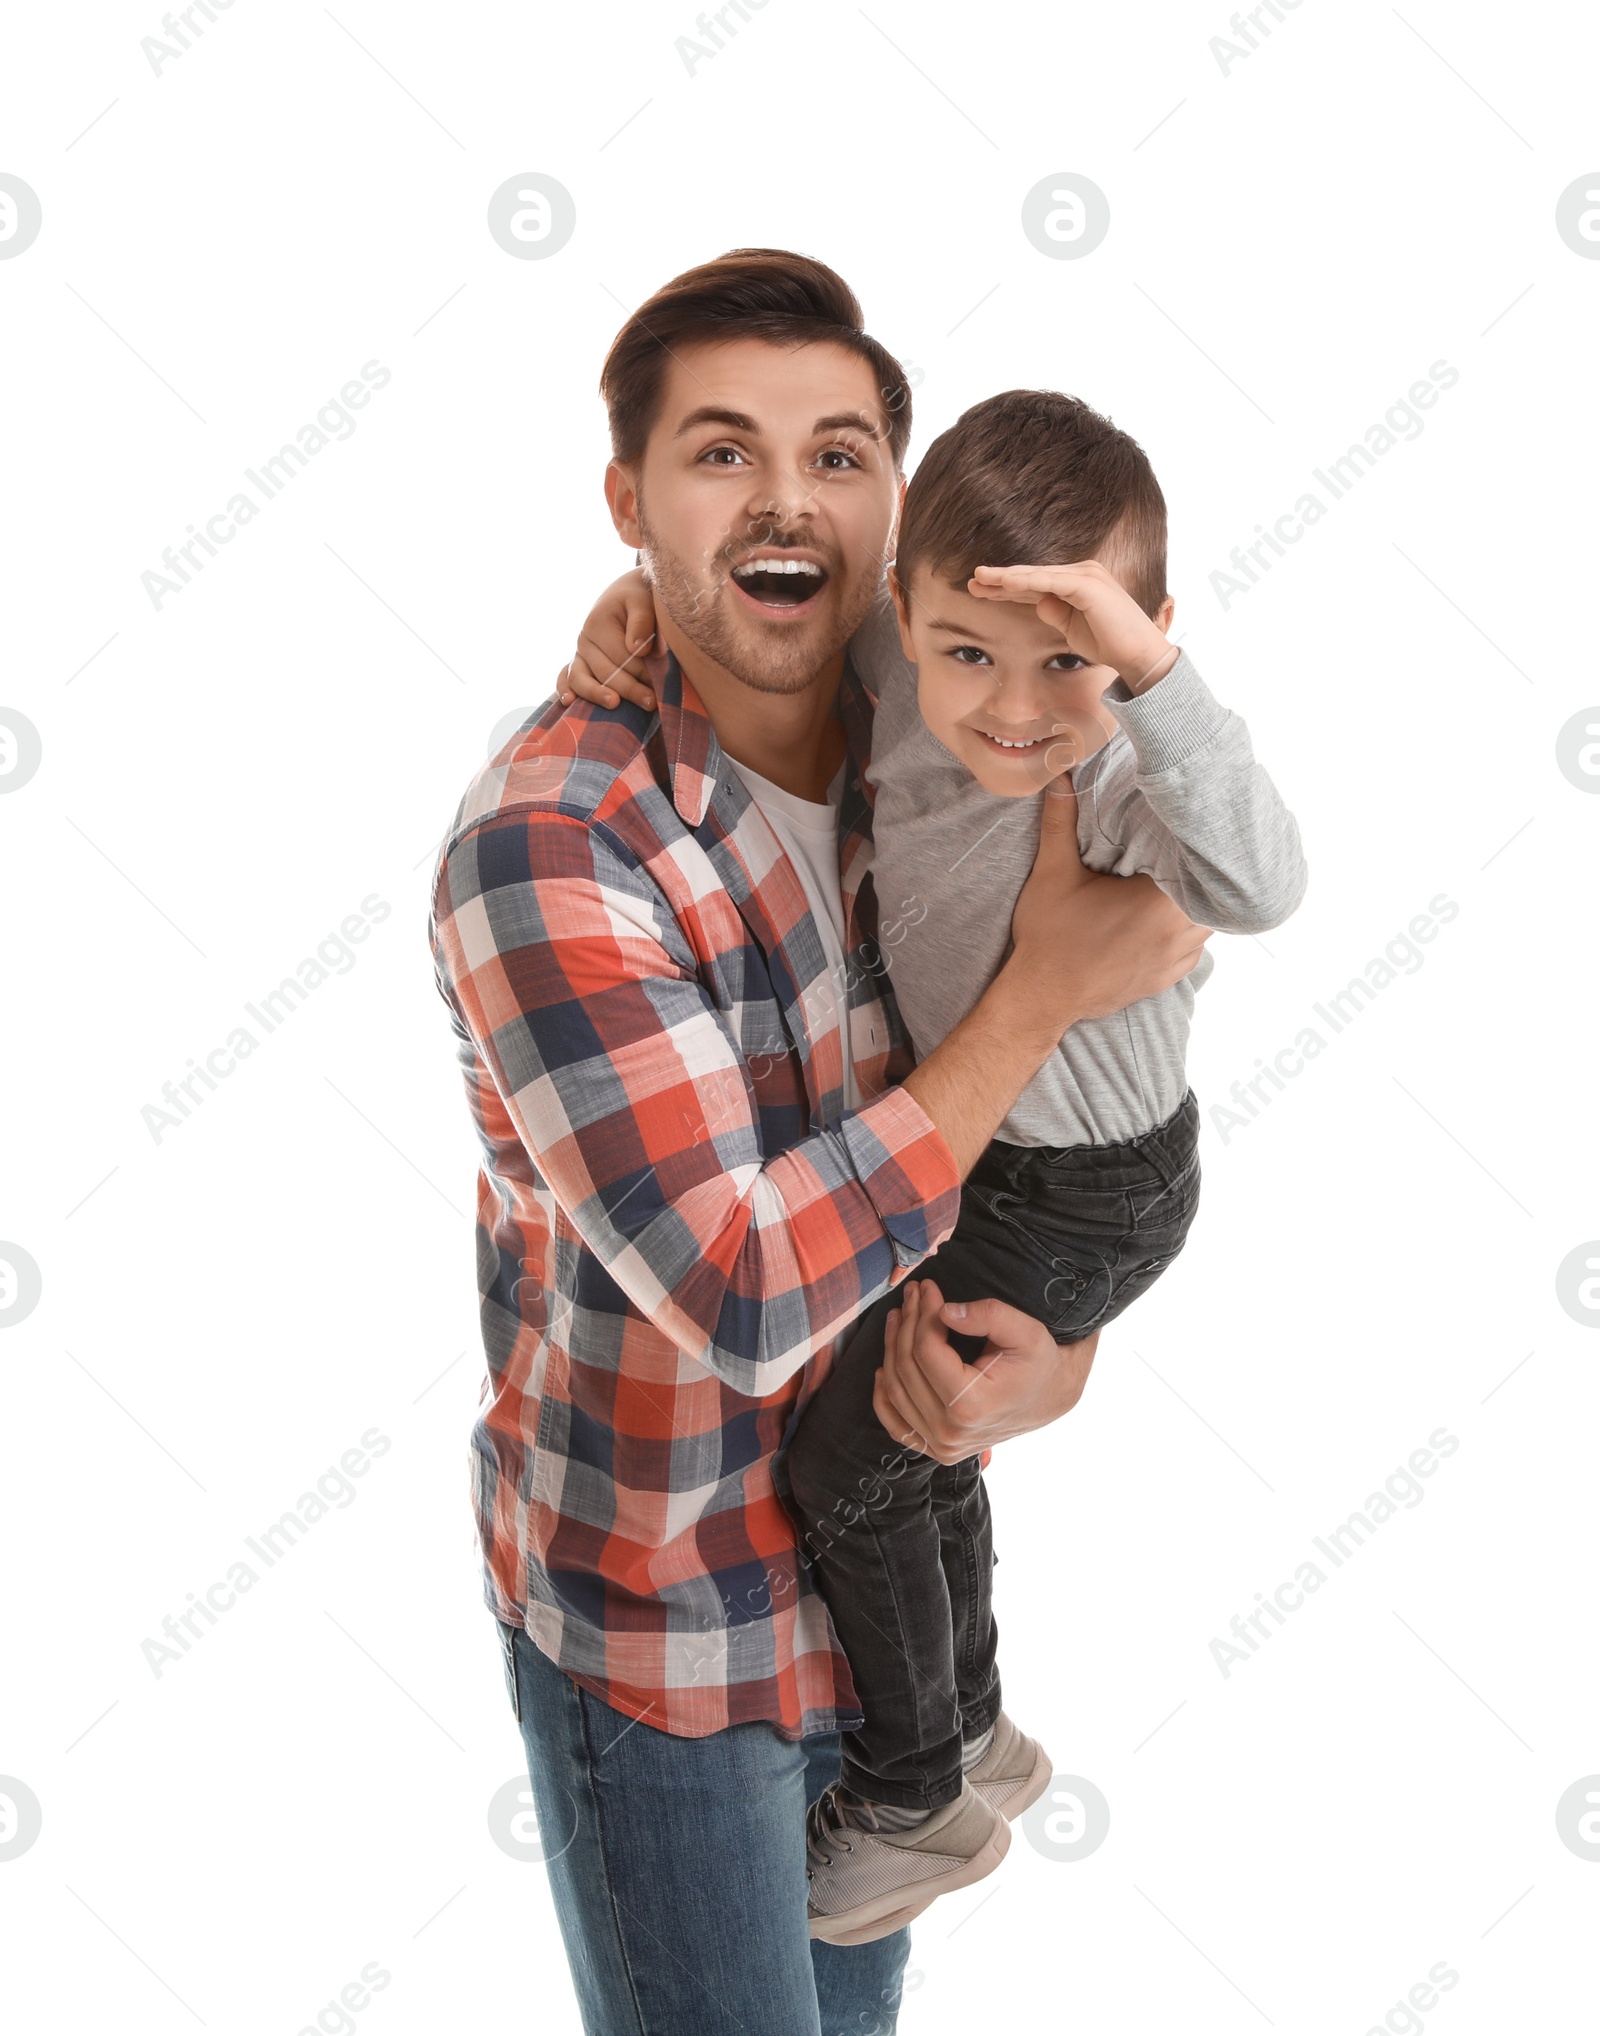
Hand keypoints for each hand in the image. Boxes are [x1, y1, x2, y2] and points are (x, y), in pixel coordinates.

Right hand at [557, 568, 663, 711]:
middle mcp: (585, 640)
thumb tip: (638, 649)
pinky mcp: (579, 664)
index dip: (643, 670)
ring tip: (615, 704)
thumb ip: (642, 621)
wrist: (630, 594)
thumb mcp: (643, 600)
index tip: (664, 682)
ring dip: (598, 695)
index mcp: (598, 623)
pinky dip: (564, 690)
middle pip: (605, 671)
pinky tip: (570, 702)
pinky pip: (567, 679)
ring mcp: (579, 654)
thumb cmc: (640, 598)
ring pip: (582, 679)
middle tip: (653, 702)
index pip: (622, 656)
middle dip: (630, 688)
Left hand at [871, 1278, 1097, 1464]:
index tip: (928, 1287)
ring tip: (899, 1316)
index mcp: (971, 1404)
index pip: (926, 1350)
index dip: (923, 1312)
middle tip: (912, 1293)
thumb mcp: (1025, 1330)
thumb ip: (987, 1315)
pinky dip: (884, 1396)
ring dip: (892, 1348)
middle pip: (907, 1367)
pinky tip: (884, 1367)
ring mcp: (942, 1446)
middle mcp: (951, 1431)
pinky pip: (897, 1425)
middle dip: (906, 1323)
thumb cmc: (1038, 1362)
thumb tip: (944, 1311)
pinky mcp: (937, 1450)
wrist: (1049, 1397)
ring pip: (896, 1391)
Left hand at [969, 560, 1178, 694]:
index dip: (1006, 588)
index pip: (1033, 584)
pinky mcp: (1087, 585)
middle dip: (1000, 580)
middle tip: (972, 580)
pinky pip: (1050, 581)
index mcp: (1074, 583)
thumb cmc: (1109, 644)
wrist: (1138, 654)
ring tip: (981, 578)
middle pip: (1031, 576)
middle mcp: (1080, 573)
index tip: (980, 592)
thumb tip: (1040, 604)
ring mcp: (1085, 576)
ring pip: (1037, 575)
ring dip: (1007, 577)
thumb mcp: (1072, 629)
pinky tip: (1004, 582)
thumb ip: (1055, 614)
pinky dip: (1026, 581)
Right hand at [1007, 781, 1211, 1022]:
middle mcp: (1175, 934)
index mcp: (1156, 904)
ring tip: (1178, 883)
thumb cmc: (1049, 938)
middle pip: (1211, 895)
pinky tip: (1167, 919)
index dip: (1198, 848)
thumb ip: (1060, 823)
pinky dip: (1189, 933)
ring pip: (1209, 925)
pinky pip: (1195, 950)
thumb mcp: (1053, 874)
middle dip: (1199, 874)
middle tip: (1182, 852)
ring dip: (1197, 903)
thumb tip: (1059, 776)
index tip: (1187, 832)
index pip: (1199, 868)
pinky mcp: (1165, 980)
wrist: (1041, 997)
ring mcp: (1173, 961)